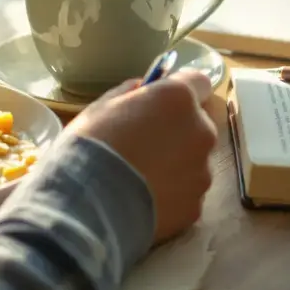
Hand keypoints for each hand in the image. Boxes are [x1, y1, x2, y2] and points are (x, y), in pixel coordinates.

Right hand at [65, 71, 219, 242]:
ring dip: (175, 165)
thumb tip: (143, 91)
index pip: (198, 82)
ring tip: (139, 179)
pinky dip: (170, 195)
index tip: (161, 100)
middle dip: (177, 130)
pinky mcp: (195, 207)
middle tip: (143, 144)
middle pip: (197, 125)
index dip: (180, 90)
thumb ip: (131, 94)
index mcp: (178, 99)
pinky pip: (186, 193)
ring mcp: (201, 173)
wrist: (87, 206)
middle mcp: (201, 133)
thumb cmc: (90, 146)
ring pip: (193, 162)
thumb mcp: (102, 106)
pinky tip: (142, 201)